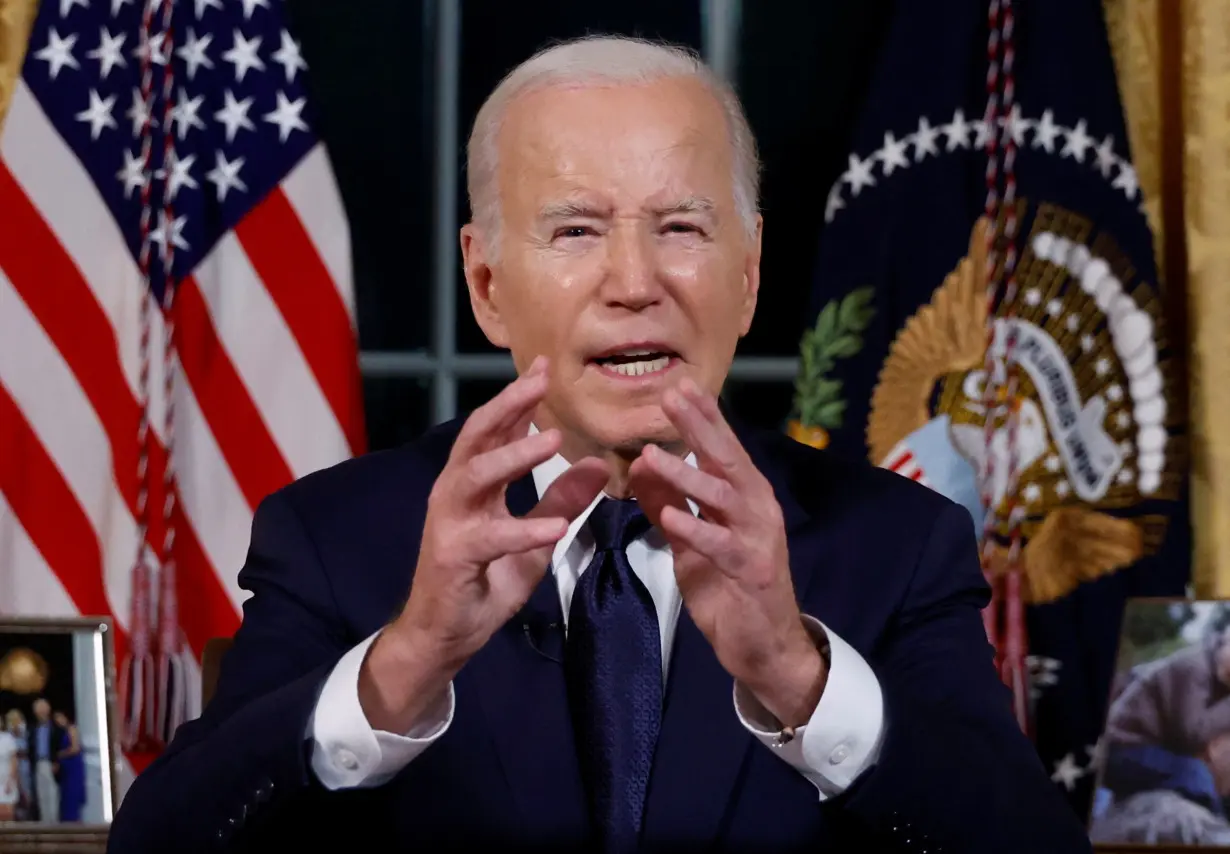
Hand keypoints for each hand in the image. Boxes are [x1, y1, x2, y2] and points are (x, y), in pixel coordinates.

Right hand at [360, 357, 609, 731]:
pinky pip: (491, 539)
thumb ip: (561, 501)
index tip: (546, 367)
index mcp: (473, 483)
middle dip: (508, 406)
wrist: (446, 634)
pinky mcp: (453, 556)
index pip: (495, 430)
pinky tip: (554, 530)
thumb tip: (598, 464)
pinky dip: (523, 531)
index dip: (519, 399)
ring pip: (476, 476)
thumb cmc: (485, 580)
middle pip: (478, 437)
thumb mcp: (535, 537)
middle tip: (540, 380)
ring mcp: (450, 523)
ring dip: (514, 456)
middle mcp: (455, 493)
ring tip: (552, 440)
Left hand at [629, 378, 825, 726]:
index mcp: (744, 496)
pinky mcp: (752, 571)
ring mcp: (757, 538)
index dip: (702, 417)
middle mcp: (756, 508)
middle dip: (699, 427)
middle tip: (671, 397)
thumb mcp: (691, 540)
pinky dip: (696, 531)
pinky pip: (720, 546)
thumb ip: (669, 502)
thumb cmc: (729, 587)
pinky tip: (671, 520)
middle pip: (726, 459)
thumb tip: (640, 464)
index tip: (679, 387)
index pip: (723, 448)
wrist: (765, 645)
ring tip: (651, 455)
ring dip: (686, 475)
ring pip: (722, 497)